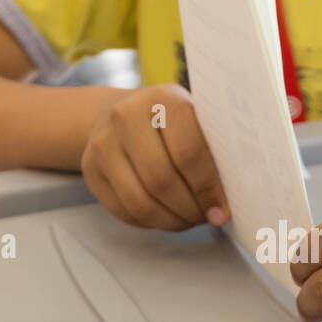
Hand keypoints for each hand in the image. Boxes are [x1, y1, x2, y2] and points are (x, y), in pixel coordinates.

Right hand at [81, 83, 228, 229]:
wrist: (124, 113)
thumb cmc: (175, 124)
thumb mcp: (197, 121)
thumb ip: (215, 151)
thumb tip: (230, 201)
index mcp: (163, 99)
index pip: (188, 153)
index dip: (208, 188)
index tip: (222, 208)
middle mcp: (126, 116)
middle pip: (161, 181)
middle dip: (190, 208)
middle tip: (207, 217)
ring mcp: (102, 143)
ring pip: (140, 202)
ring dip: (171, 221)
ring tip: (190, 219)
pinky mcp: (91, 169)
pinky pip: (124, 211)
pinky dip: (151, 222)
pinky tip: (167, 216)